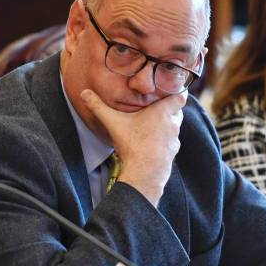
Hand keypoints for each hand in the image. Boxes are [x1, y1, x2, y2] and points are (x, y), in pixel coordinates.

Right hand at [80, 89, 185, 204]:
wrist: (144, 173)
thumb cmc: (132, 145)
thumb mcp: (113, 123)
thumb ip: (98, 107)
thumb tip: (84, 93)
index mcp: (162, 112)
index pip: (180, 97)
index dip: (176, 94)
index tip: (168, 93)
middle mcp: (172, 124)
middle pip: (177, 111)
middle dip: (168, 110)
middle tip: (155, 109)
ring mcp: (174, 140)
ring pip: (174, 127)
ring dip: (166, 126)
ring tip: (152, 127)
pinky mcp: (173, 153)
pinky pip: (171, 142)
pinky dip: (164, 141)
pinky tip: (152, 144)